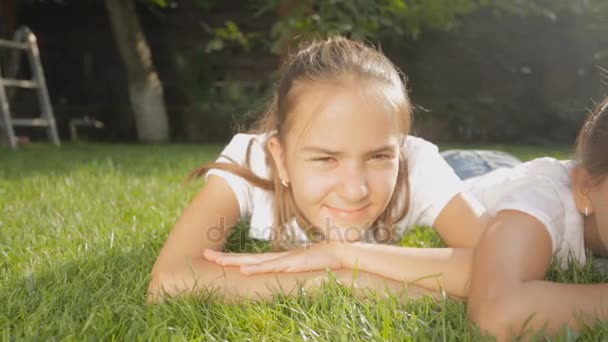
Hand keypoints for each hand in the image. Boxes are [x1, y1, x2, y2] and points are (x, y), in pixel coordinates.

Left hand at [203, 243, 344, 274]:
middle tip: (205, 254)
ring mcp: (284, 260)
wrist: (338, 253)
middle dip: (226, 258)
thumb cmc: (318, 262)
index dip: (230, 258)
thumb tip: (274, 276)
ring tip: (220, 262)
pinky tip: (246, 270)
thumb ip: (286, 271)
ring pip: (256, 262)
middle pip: (246, 258)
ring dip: (237, 262)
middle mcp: (276, 258)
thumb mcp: (298, 268)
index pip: (248, 260)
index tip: (212, 256)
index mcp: (275, 260)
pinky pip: (272, 267)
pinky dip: (258, 269)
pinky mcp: (293, 263)